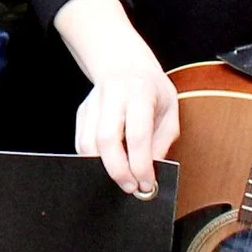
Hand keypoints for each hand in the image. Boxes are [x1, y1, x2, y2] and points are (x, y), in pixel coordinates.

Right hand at [71, 23, 177, 197]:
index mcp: (140, 92)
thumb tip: (150, 172)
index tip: (147, 184)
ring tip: (122, 178)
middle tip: (131, 187)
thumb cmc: (153, 91)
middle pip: (106, 140)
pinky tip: (109, 164)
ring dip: (103, 168)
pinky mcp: (82, 110)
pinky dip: (93, 159)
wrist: (126, 64)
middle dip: (118, 171)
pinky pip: (81, 142)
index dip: (141, 165)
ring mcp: (93, 101)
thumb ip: (161, 142)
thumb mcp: (170, 112)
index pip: (137, 135)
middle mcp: (113, 94)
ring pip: (88, 143)